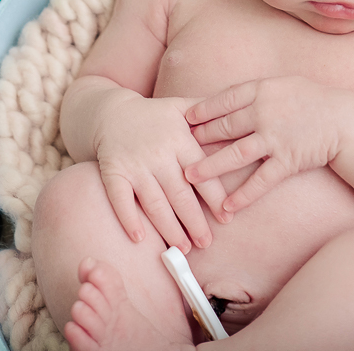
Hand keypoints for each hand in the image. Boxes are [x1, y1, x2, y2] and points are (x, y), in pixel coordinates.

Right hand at [94, 95, 231, 252]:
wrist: (112, 112)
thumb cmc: (155, 115)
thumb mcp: (182, 106)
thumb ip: (210, 111)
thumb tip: (241, 113)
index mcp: (179, 139)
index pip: (201, 174)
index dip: (215, 198)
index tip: (227, 218)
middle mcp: (158, 154)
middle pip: (179, 194)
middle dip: (195, 222)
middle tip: (206, 243)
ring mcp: (134, 165)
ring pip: (154, 202)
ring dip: (169, 228)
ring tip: (183, 247)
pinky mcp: (114, 172)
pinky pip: (120, 199)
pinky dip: (129, 219)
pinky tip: (140, 239)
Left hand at [184, 77, 344, 212]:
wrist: (346, 120)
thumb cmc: (313, 100)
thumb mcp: (283, 84)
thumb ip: (257, 92)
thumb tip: (228, 100)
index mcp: (263, 89)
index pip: (224, 99)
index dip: (202, 109)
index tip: (185, 118)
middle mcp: (265, 112)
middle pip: (224, 127)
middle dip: (199, 138)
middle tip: (178, 148)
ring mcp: (276, 137)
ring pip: (235, 154)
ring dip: (210, 167)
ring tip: (189, 177)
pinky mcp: (288, 160)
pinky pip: (261, 181)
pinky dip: (243, 195)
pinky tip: (227, 206)